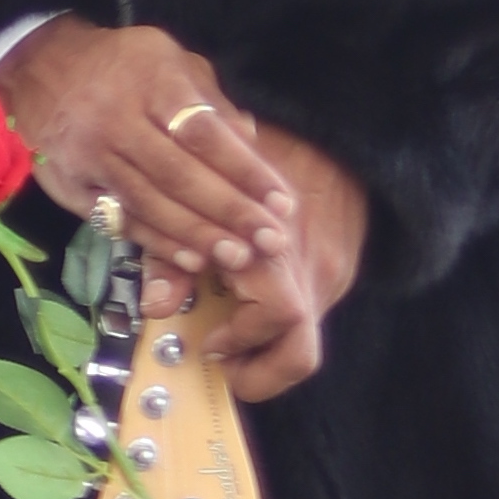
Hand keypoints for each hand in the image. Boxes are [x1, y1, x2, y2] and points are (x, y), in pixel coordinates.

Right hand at [0, 16, 298, 281]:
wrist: (40, 68)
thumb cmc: (123, 66)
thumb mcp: (172, 62)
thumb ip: (214, 103)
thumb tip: (254, 148)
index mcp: (150, 80)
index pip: (203, 133)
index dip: (244, 171)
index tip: (280, 201)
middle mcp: (116, 118)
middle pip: (179, 175)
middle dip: (229, 212)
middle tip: (270, 241)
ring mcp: (89, 155)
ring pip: (150, 204)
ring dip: (198, 235)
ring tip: (238, 256)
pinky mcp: (70, 186)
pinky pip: (119, 221)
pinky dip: (157, 243)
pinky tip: (191, 260)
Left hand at [192, 121, 368, 401]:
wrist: (339, 125)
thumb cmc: (257, 152)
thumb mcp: (206, 192)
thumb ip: (176, 249)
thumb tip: (155, 308)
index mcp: (279, 244)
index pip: (278, 317)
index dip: (240, 341)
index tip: (209, 343)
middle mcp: (314, 266)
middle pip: (301, 354)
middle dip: (259, 374)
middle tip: (225, 363)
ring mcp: (335, 272)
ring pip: (304, 340)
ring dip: (265, 349)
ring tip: (232, 335)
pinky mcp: (344, 271)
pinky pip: (309, 311)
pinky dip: (277, 322)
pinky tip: (250, 302)